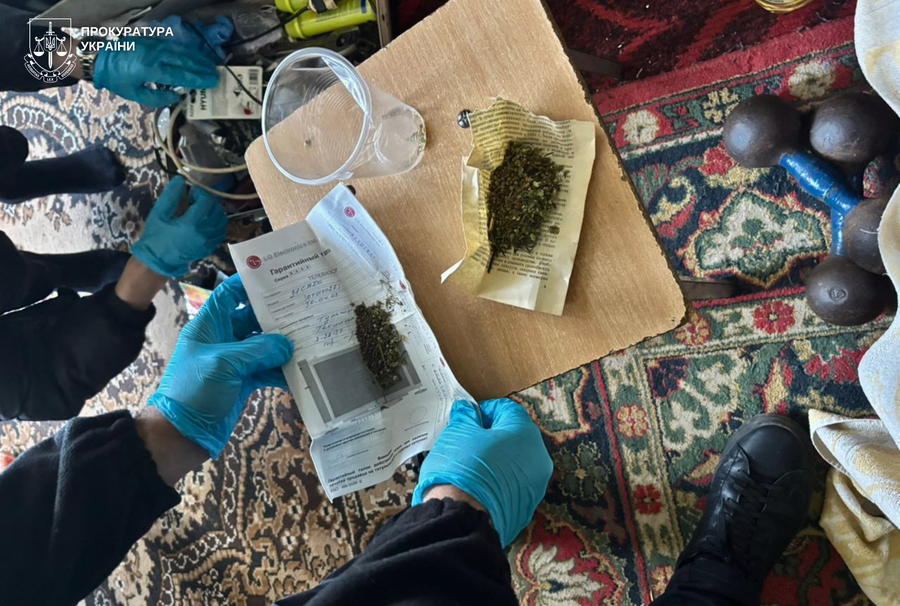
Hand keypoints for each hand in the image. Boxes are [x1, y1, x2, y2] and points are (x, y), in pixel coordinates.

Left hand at [93, 16, 231, 106]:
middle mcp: (155, 56)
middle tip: (216, 75)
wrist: (100, 58)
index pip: (179, 75)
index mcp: (150, 70)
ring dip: (197, 59)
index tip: (210, 82)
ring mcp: (154, 46)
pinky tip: (195, 57)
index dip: (197, 79)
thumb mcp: (135, 95)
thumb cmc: (117, 80)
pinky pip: (173, 46)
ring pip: (180, 52)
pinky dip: (187, 52)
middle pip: (184, 62)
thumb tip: (177, 98)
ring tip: (210, 66)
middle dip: (201, 69)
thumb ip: (158, 98)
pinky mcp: (152, 41)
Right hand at [132, 176, 227, 277]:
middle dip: (208, 200)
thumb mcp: (159, 214)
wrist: (157, 260)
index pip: (207, 201)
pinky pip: (220, 232)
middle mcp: (204, 233)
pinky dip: (217, 223)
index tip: (192, 191)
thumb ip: (170, 196)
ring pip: (222, 221)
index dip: (201, 192)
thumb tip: (180, 179)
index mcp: (191, 223)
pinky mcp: (209, 248)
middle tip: (195, 200)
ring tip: (201, 210)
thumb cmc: (156, 236)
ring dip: (215, 211)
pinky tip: (206, 221)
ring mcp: (208, 242)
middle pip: (217, 209)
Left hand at [149, 274, 293, 456]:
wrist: (182, 433)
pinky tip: (300, 369)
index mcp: (209, 326)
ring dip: (283, 345)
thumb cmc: (194, 390)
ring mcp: (234, 361)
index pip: (229, 295)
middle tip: (304, 309)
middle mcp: (222, 339)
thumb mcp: (224, 364)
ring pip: (264, 345)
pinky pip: (266, 369)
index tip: (276, 278)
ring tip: (308, 338)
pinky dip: (281, 370)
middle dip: (276, 316)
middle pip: (252, 319)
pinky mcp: (243, 381)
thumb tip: (288, 345)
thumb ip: (258, 350)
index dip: (248, 284)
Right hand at [412, 398, 552, 546]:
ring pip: (515, 462)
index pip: (508, 409)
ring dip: (496, 458)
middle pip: (515, 436)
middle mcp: (538, 458)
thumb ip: (466, 416)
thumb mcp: (458, 432)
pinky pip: (512, 484)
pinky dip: (498, 480)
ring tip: (470, 463)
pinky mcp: (526, 507)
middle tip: (468, 439)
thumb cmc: (462, 469)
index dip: (485, 410)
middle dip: (492, 435)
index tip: (469, 417)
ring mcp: (535, 485)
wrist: (463, 517)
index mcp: (525, 433)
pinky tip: (478, 483)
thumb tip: (467, 411)